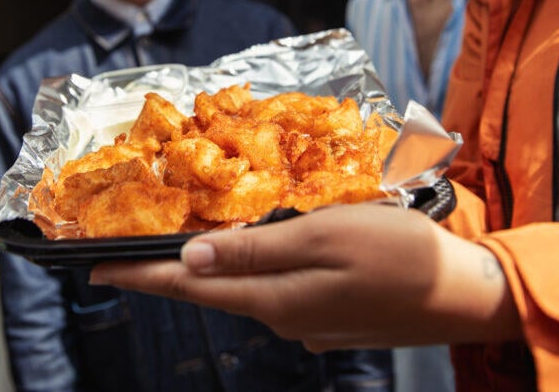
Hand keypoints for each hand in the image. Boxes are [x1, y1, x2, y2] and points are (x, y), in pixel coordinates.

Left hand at [91, 202, 520, 350]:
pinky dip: (252, 269)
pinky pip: (275, 290)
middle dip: (166, 273)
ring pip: (244, 290)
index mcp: (274, 298)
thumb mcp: (325, 237)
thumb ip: (256, 251)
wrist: (465, 295)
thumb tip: (190, 261)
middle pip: (211, 292)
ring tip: (182, 244)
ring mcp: (309, 321)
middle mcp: (283, 316)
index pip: (189, 288)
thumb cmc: (399, 254)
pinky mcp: (331, 315)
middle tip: (127, 253)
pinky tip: (252, 251)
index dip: (140, 276)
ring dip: (210, 269)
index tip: (93, 270)